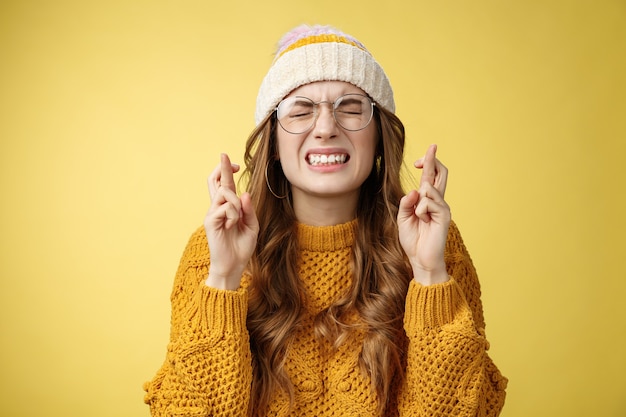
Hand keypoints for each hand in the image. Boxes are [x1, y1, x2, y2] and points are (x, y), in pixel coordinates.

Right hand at [204, 153, 258, 289]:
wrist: (234, 266)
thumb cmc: (242, 247)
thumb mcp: (252, 226)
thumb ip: (249, 210)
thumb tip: (244, 192)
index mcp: (228, 207)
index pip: (224, 185)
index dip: (226, 171)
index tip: (235, 164)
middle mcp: (217, 207)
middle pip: (214, 181)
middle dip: (221, 167)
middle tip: (224, 155)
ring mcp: (212, 213)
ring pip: (225, 193)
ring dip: (236, 203)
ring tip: (236, 220)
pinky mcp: (210, 221)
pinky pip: (225, 207)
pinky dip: (233, 215)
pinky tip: (230, 226)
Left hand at [397, 144, 450, 284]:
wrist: (420, 260)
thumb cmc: (412, 240)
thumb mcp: (403, 218)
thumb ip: (407, 203)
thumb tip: (415, 190)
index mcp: (427, 200)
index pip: (431, 176)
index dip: (428, 162)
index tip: (423, 155)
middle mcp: (437, 201)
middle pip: (441, 173)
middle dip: (433, 159)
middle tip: (431, 147)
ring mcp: (442, 207)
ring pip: (429, 188)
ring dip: (419, 200)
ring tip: (419, 217)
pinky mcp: (445, 215)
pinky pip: (429, 202)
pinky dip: (421, 211)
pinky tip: (424, 221)